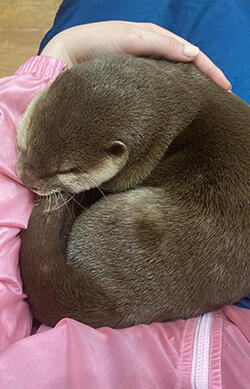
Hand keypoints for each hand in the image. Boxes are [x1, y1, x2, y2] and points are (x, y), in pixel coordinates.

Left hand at [40, 21, 230, 89]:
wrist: (70, 57)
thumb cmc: (98, 44)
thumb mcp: (132, 39)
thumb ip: (162, 44)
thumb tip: (193, 53)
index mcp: (155, 39)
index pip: (191, 53)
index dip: (209, 69)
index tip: (224, 86)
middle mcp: (153, 54)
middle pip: (187, 65)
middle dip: (205, 78)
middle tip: (221, 94)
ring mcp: (145, 69)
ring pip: (175, 77)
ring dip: (192, 86)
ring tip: (207, 100)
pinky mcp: (135, 82)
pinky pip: (160, 85)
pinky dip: (174, 91)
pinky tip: (179, 101)